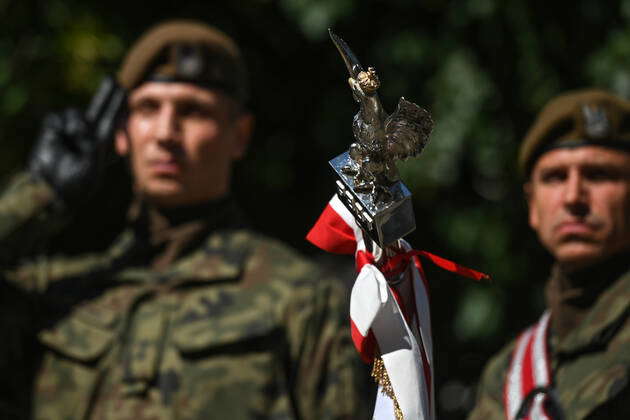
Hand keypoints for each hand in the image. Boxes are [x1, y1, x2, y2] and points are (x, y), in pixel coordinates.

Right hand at [28, 76, 125, 205]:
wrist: (51, 189)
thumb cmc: (77, 183)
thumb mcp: (94, 164)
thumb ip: (96, 143)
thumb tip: (89, 125)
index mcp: (103, 145)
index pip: (112, 122)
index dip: (118, 108)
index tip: (125, 94)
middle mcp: (88, 136)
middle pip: (98, 110)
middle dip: (106, 95)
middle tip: (113, 80)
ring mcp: (70, 132)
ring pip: (77, 114)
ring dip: (78, 125)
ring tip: (77, 141)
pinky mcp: (53, 129)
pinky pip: (59, 118)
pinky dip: (61, 126)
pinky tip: (61, 139)